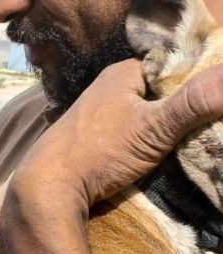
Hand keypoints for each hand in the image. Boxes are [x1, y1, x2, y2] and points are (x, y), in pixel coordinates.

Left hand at [8, 58, 222, 210]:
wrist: (49, 190)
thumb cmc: (97, 153)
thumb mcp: (153, 127)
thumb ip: (195, 103)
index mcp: (121, 73)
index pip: (174, 64)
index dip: (201, 78)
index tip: (218, 98)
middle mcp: (109, 88)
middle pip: (162, 91)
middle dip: (187, 105)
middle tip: (213, 122)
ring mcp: (100, 114)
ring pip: (148, 113)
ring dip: (169, 126)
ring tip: (199, 137)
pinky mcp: (97, 140)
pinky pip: (133, 133)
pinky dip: (151, 141)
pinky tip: (166, 153)